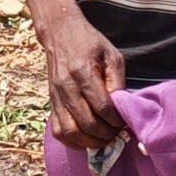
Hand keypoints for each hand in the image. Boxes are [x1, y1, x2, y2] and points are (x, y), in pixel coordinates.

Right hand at [44, 12, 125, 149]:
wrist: (60, 33)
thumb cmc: (89, 43)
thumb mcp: (111, 55)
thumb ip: (117, 80)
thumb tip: (121, 107)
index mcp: (82, 72)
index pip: (102, 106)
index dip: (116, 119)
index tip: (125, 122)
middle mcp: (66, 87)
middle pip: (87, 122)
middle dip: (106, 134)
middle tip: (118, 134)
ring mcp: (56, 96)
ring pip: (71, 131)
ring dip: (90, 142)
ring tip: (104, 139)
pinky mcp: (51, 103)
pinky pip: (58, 131)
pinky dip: (73, 141)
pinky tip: (87, 140)